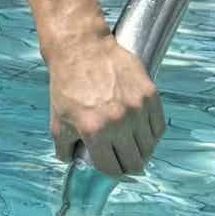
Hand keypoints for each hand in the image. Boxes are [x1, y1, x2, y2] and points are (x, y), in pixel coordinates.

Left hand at [48, 34, 166, 178]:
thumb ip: (63, 146)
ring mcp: (136, 109)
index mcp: (94, 131)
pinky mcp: (149, 95)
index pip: (111, 169)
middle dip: (127, 164)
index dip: (110, 169)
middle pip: (134, 163)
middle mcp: (118, 123)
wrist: (80, 46)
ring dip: (141, 149)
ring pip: (149, 147)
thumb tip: (71, 163)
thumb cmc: (66, 81)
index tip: (110, 164)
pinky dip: (151, 132)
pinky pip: (158, 127)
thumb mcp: (56, 117)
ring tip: (131, 141)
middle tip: (123, 156)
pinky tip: (140, 127)